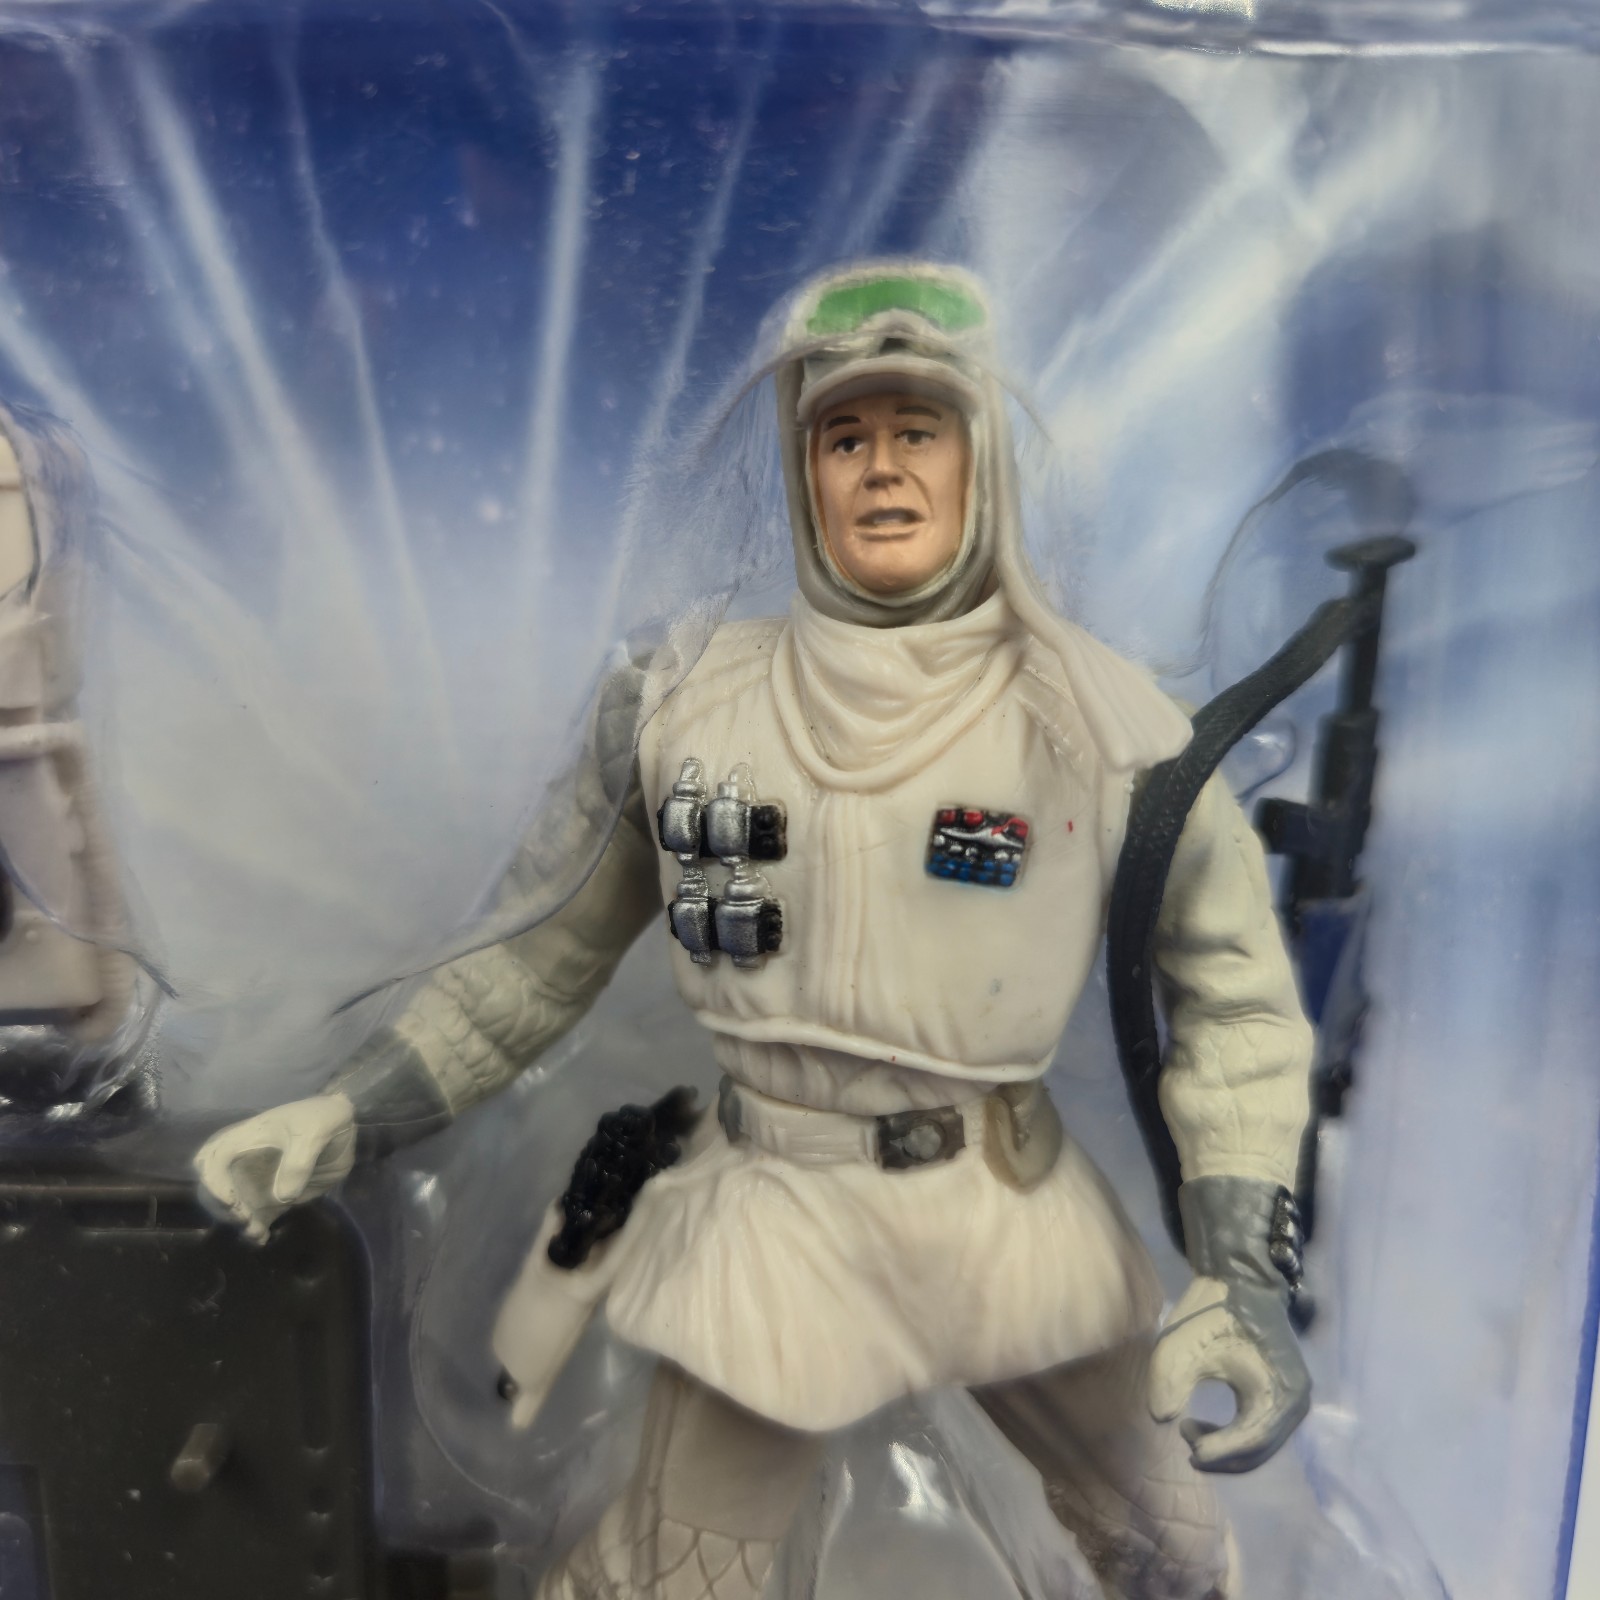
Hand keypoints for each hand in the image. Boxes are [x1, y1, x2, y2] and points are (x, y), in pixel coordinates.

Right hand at [194, 1093, 357, 1242]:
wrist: (344, 1126)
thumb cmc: (323, 1118)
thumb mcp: (315, 1132)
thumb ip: (299, 1161)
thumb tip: (283, 1195)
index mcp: (249, 1138)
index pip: (214, 1158)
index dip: (214, 1180)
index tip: (231, 1200)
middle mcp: (247, 1161)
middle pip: (213, 1184)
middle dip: (220, 1206)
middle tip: (244, 1217)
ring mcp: (260, 1180)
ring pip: (234, 1205)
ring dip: (238, 1221)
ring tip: (255, 1232)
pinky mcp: (276, 1196)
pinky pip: (259, 1215)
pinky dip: (256, 1229)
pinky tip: (262, 1238)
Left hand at [1148, 1274, 1310, 1473]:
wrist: (1240, 1284)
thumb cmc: (1211, 1313)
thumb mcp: (1182, 1343)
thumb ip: (1169, 1381)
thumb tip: (1162, 1419)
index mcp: (1278, 1389)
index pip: (1251, 1441)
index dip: (1219, 1453)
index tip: (1187, 1449)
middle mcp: (1295, 1401)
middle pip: (1258, 1450)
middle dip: (1219, 1455)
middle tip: (1184, 1438)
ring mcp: (1294, 1400)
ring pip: (1260, 1445)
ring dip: (1225, 1448)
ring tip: (1189, 1429)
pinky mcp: (1286, 1396)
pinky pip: (1262, 1431)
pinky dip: (1235, 1438)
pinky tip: (1206, 1426)